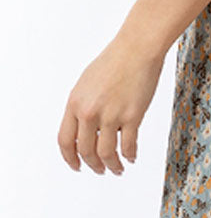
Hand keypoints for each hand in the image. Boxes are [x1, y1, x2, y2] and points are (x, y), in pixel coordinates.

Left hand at [57, 32, 164, 174]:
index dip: (70, 158)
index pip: (65, 141)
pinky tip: (131, 157)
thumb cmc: (115, 60)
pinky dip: (129, 155)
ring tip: (117, 169)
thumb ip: (82, 106)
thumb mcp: (87, 83)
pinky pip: (128, 145)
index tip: (76, 166)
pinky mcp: (132, 115)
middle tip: (99, 170)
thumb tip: (85, 129)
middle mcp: (89, 112)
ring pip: (106, 153)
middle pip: (85, 151)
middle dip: (93, 165)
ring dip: (111, 165)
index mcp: (75, 103)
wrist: (137, 47)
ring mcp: (111, 115)